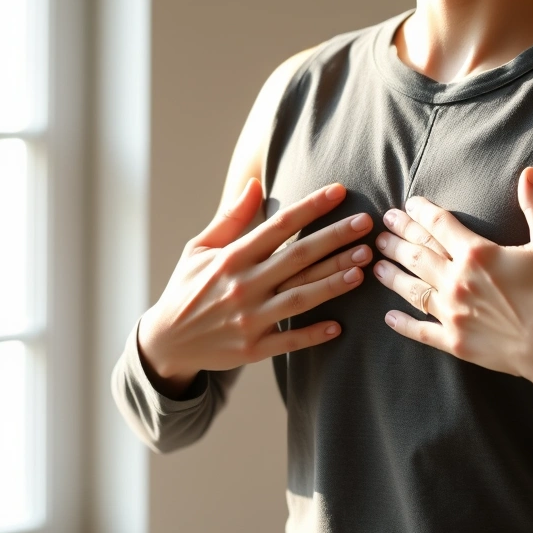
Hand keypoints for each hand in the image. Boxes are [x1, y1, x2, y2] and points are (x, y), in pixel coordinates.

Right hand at [138, 178, 373, 395]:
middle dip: (335, 239)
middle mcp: (243, 285)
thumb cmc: (187, 288)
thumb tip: (254, 184)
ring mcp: (249, 319)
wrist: (166, 341)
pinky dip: (313, 334)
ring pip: (300, 298)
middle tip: (367, 225)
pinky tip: (339, 325)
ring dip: (333, 282)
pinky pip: (289, 341)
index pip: (278, 225)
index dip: (310, 207)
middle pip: (298, 258)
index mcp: (231, 257)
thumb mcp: (199, 249)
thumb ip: (230, 219)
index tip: (339, 191)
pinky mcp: (252, 349)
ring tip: (362, 267)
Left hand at [372, 167, 532, 403]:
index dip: (422, 212)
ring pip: (411, 288)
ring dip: (392, 273)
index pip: (440, 225)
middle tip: (382, 226)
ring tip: (375, 262)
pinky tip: (388, 316)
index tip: (408, 204)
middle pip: (418, 253)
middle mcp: (457, 281)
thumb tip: (529, 173)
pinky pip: (419, 331)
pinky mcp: (453, 341)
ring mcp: (451, 312)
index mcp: (477, 254)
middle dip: (398, 236)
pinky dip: (402, 323)